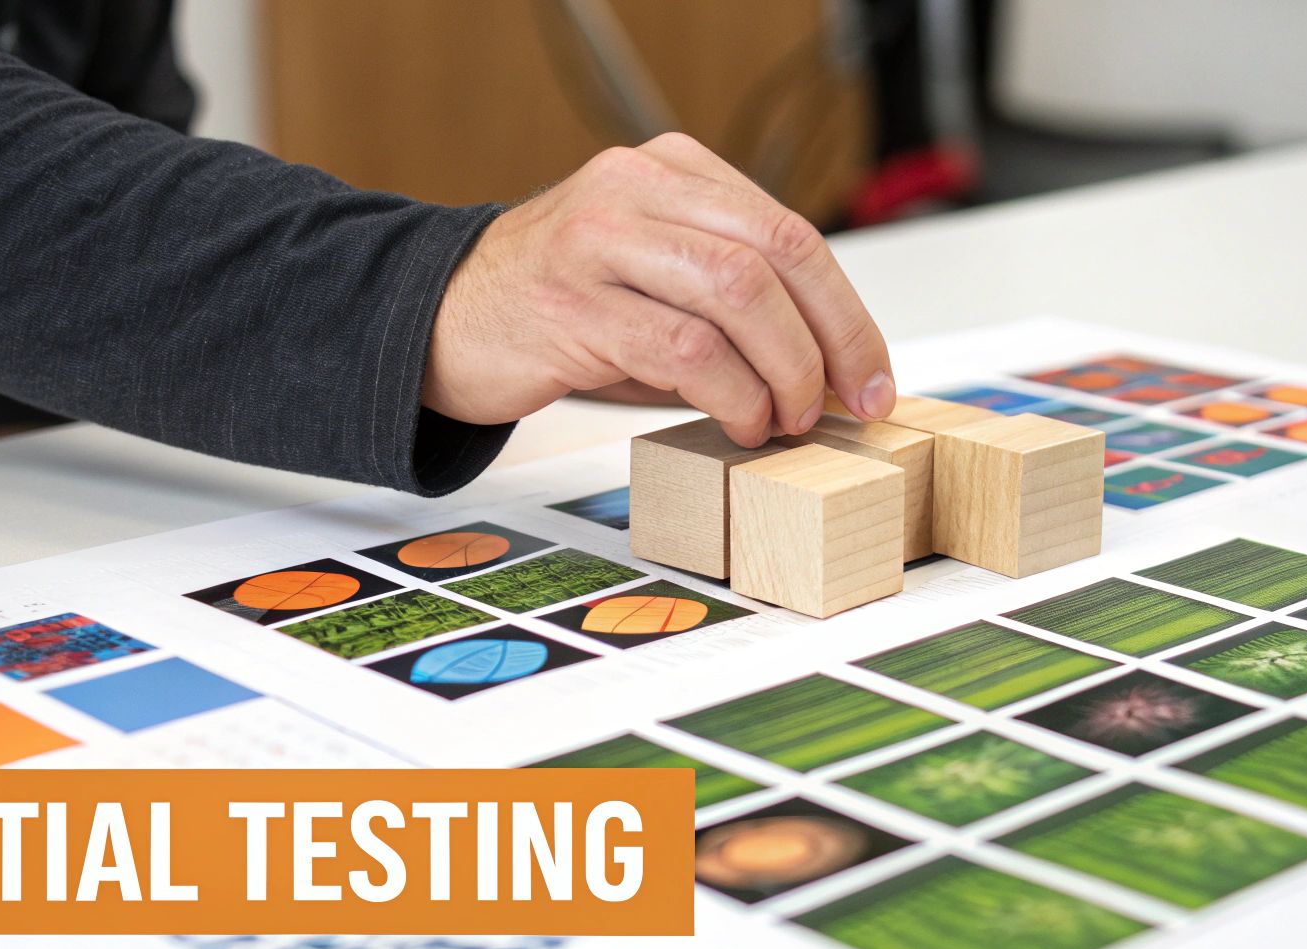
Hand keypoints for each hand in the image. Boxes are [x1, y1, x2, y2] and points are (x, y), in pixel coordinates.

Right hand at [424, 133, 894, 446]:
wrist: (437, 316)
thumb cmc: (556, 306)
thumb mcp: (650, 276)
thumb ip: (729, 300)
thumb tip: (826, 366)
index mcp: (668, 169)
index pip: (789, 231)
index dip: (845, 311)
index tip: (868, 375)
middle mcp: (635, 187)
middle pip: (775, 255)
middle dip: (829, 341)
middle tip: (839, 405)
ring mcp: (601, 239)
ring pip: (738, 294)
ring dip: (781, 373)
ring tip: (782, 419)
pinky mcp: (574, 303)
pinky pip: (684, 348)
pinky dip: (731, 394)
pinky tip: (737, 420)